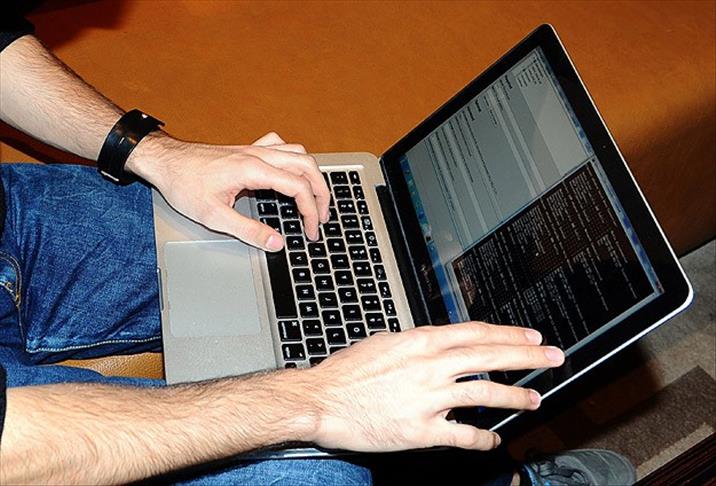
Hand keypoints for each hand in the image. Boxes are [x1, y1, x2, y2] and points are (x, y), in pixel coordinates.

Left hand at [126, 132, 329, 250]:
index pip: (298, 188)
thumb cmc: (183, 184)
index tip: (311, 231)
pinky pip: (281, 145)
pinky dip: (294, 158)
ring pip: (298, 153)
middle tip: (322, 216)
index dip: (311, 212)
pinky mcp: (247, 149)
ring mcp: (254, 149)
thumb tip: (276, 243)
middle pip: (307, 166)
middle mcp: (258, 155)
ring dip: (312, 174)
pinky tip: (290, 171)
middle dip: (321, 193)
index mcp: (253, 170)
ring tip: (314, 196)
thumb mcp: (214, 216)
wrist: (164, 161)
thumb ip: (249, 232)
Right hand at [304, 322, 563, 451]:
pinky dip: (482, 439)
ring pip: (484, 395)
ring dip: (515, 397)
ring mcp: (428, 398)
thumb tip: (441, 343)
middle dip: (526, 357)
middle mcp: (430, 367)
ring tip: (534, 399)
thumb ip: (419, 343)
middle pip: (489, 358)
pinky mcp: (420, 429)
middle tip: (552, 357)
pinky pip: (462, 435)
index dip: (508, 334)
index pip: (476, 333)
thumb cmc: (347, 372)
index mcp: (421, 342)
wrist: (322, 400)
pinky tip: (493, 441)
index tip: (529, 336)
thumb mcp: (386, 342)